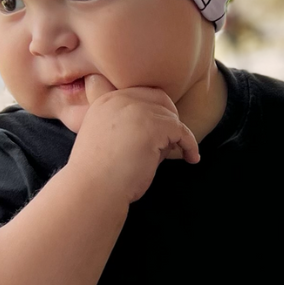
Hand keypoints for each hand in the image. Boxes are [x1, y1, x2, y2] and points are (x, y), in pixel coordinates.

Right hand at [68, 74, 199, 203]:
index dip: (156, 112)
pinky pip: (181, 131)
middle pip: (159, 99)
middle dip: (170, 118)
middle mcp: (119, 99)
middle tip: (174, 141)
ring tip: (173, 155)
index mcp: (106, 101)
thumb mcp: (108, 140)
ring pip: (171, 117)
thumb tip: (164, 134)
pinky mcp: (152, 126)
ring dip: (175, 136)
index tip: (162, 132)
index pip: (141, 95)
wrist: (92, 188)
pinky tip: (191, 158)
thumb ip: (130, 129)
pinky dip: (189, 144)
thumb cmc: (99, 175)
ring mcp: (136, 110)